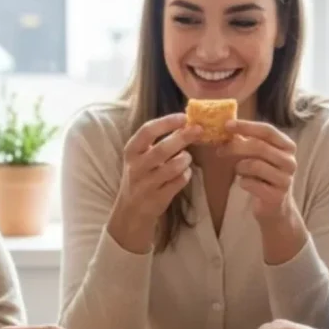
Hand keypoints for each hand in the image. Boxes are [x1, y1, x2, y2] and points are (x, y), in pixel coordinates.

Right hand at [108, 114, 201, 250]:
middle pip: (162, 149)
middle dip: (182, 137)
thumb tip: (184, 123)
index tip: (183, 117)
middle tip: (198, 130)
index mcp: (131, 151)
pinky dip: (186, 175)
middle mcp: (136, 167)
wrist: (130, 211)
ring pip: (174, 167)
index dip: (166, 122)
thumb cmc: (140, 177)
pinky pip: (179, 182)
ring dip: (185, 159)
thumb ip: (158, 141)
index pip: (147, 131)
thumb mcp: (141, 157)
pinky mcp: (157, 198)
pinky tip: (184, 174)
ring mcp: (146, 184)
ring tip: (186, 158)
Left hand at [222, 119, 297, 221]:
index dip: (247, 126)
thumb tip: (226, 127)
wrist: (275, 207)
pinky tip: (245, 183)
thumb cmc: (264, 176)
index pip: (267, 130)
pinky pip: (251, 183)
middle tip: (220, 150)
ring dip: (239, 167)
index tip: (227, 125)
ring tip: (240, 171)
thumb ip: (247, 141)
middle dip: (235, 147)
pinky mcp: (276, 196)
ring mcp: (285, 179)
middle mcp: (290, 161)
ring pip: (254, 165)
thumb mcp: (259, 156)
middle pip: (259, 147)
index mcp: (288, 146)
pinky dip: (242, 182)